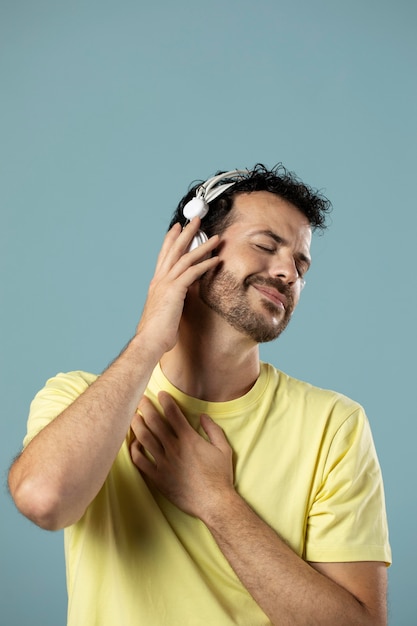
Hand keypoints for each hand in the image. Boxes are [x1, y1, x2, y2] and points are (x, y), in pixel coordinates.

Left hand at [130, 391, 233, 518]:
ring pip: (144, 438)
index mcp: (189, 439)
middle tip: (140, 399)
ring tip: (133, 417)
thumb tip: (203, 416)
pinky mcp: (157, 478)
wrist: (214, 502)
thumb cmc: (220, 476)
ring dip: (137, 425)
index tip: (161, 394)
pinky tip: (133, 444)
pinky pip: (140, 462)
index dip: (166, 401)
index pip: (173, 413)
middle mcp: (173, 448)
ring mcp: (163, 463)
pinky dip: (134, 451)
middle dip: (146, 407)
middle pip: (154, 422)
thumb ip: (213, 429)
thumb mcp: (223, 448)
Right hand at [136, 219, 219, 356]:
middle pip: (174, 250)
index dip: (171, 240)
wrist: (150, 341)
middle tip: (196, 219)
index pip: (164, 256)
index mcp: (156, 284)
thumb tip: (177, 301)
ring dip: (202, 245)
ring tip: (215, 236)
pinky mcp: (174, 290)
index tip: (177, 228)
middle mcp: (160, 280)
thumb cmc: (157, 332)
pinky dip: (205, 264)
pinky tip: (216, 259)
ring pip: (185, 258)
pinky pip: (193, 272)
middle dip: (186, 233)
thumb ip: (170, 301)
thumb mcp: (164, 311)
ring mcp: (166, 284)